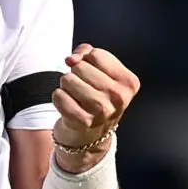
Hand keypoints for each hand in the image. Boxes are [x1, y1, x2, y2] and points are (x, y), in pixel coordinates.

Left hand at [51, 45, 140, 163]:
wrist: (91, 134)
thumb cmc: (96, 97)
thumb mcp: (101, 73)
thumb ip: (87, 54)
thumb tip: (74, 57)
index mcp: (129, 82)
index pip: (96, 54)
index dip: (86, 59)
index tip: (88, 71)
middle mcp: (119, 97)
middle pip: (80, 67)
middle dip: (75, 73)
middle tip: (82, 88)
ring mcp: (102, 111)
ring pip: (67, 79)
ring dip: (66, 86)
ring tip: (75, 96)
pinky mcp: (83, 121)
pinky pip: (59, 96)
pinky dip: (59, 97)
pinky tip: (68, 105)